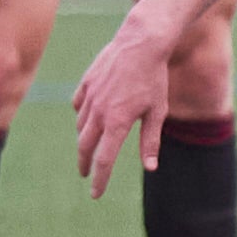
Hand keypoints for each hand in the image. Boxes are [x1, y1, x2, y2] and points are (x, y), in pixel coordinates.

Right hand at [71, 15, 175, 192]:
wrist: (141, 42)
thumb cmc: (154, 78)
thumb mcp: (158, 112)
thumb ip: (150, 141)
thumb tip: (150, 168)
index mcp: (117, 123)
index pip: (104, 160)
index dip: (100, 180)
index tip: (96, 194)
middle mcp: (99, 112)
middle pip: (85, 146)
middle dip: (85, 163)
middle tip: (86, 174)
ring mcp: (90, 96)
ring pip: (81, 126)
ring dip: (85, 139)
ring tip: (90, 146)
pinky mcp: (86, 83)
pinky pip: (79, 105)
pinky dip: (82, 115)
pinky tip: (87, 117)